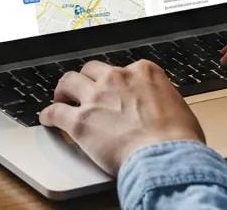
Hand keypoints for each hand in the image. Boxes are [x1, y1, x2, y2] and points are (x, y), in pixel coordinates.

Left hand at [38, 59, 204, 174]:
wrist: (167, 157)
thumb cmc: (179, 139)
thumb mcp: (178, 106)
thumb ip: (160, 101)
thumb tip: (160, 112)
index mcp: (143, 71)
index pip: (122, 69)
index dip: (116, 82)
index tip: (113, 90)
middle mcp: (116, 78)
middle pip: (92, 70)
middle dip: (87, 79)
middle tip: (84, 90)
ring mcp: (96, 97)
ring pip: (69, 81)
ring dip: (64, 90)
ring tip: (62, 98)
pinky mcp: (81, 121)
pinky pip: (56, 112)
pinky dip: (49, 114)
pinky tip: (47, 118)